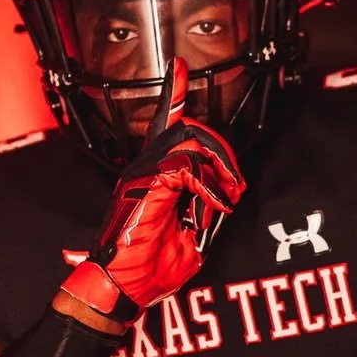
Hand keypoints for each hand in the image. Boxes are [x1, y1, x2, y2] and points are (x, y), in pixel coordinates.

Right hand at [61, 57, 243, 323]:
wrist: (122, 288)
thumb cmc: (148, 271)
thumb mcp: (190, 238)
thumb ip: (203, 210)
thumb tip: (224, 195)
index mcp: (152, 176)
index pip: (164, 126)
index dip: (173, 95)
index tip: (179, 68)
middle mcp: (144, 169)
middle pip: (188, 129)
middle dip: (221, 150)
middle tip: (235, 185)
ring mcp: (142, 175)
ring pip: (189, 139)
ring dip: (218, 166)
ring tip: (227, 197)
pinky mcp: (146, 184)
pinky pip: (186, 165)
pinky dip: (209, 186)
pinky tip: (214, 207)